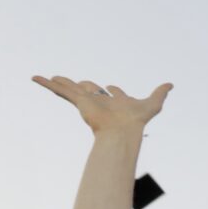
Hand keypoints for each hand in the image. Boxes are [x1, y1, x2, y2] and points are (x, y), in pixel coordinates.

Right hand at [32, 76, 169, 138]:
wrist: (122, 131)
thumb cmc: (137, 120)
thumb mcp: (153, 103)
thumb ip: (161, 93)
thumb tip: (171, 84)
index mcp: (116, 102)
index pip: (112, 94)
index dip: (113, 90)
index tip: (112, 88)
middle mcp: (100, 101)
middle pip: (90, 90)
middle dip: (84, 86)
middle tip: (78, 83)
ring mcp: (87, 101)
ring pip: (71, 89)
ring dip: (61, 83)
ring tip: (51, 77)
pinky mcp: (77, 101)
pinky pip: (60, 90)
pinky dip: (47, 84)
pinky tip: (36, 77)